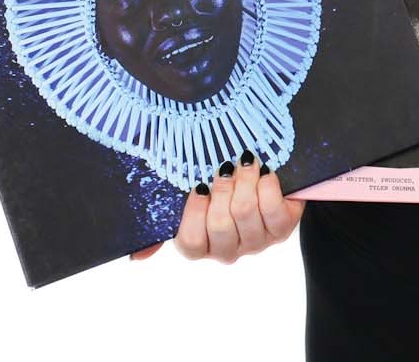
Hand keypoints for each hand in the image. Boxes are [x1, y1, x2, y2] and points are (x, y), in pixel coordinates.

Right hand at [130, 152, 304, 264]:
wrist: (266, 172)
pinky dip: (267, 185)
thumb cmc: (221, 182)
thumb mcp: (189, 193)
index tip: (199, 186)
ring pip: (245, 212)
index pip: (189, 243)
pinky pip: (272, 209)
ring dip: (245, 180)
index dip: (194, 213)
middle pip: (220, 225)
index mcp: (201, 245)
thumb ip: (163, 217)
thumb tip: (136, 256)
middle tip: (225, 168)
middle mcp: (228, 250)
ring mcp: (256, 241)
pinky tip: (265, 172)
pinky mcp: (282, 229)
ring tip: (246, 163)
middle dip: (223, 188)